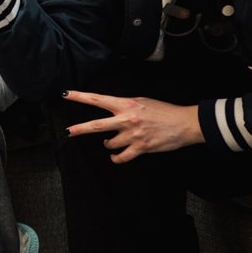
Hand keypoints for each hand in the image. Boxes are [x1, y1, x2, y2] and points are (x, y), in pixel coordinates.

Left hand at [62, 90, 202, 161]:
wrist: (185, 123)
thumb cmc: (164, 111)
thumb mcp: (142, 101)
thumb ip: (124, 105)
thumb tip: (110, 109)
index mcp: (127, 104)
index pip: (98, 99)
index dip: (80, 97)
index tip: (66, 94)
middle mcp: (127, 119)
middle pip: (96, 125)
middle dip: (79, 129)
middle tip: (67, 131)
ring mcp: (133, 134)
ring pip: (109, 143)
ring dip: (108, 144)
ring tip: (113, 142)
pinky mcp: (141, 148)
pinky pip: (121, 157)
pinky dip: (116, 158)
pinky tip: (116, 156)